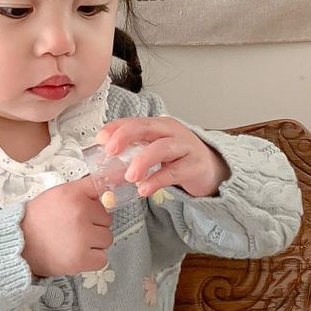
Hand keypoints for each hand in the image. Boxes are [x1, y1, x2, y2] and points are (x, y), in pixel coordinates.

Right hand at [19, 177, 114, 276]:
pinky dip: (92, 259)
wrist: (18, 244)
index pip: (101, 186)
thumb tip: (112, 185)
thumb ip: (83, 191)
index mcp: (73, 195)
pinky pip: (102, 258)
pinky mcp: (81, 259)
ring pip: (107, 239)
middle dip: (94, 224)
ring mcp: (82, 237)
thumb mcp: (58, 195)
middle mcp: (80, 213)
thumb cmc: (39, 218)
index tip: (119, 182)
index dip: (111, 186)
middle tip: (74, 228)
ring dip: (94, 243)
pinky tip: (77, 254)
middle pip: (107, 219)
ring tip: (74, 242)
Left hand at [93, 116, 229, 199]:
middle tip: (110, 151)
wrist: (211, 170)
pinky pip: (173, 171)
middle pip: (146, 127)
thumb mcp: (154, 150)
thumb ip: (133, 152)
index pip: (133, 121)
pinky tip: (144, 189)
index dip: (115, 128)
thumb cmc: (178, 159)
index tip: (99, 140)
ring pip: (161, 148)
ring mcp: (185, 147)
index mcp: (158, 125)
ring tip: (129, 177)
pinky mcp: (195, 165)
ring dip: (142, 161)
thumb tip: (104, 161)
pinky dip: (157, 180)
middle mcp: (171, 132)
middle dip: (125, 137)